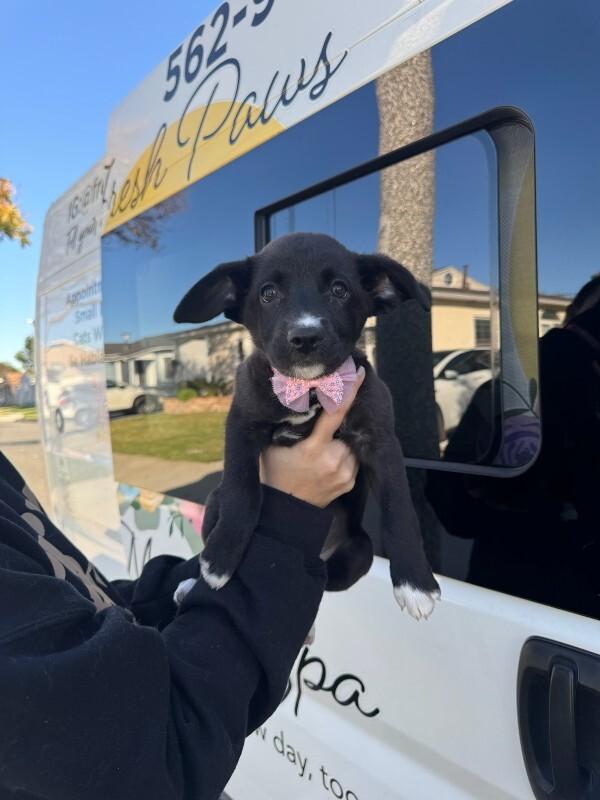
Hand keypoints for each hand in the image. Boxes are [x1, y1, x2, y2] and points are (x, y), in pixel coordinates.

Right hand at [260, 367, 365, 507]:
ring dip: (343, 439)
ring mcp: (344, 473)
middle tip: (327, 423)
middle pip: (345, 428)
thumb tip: (297, 393)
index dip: (349, 392)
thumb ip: (290, 422)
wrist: (285, 509)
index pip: (335, 414)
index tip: (359, 374)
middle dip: (340, 423)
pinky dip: (344, 454)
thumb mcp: (275, 443)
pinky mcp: (350, 482)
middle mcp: (333, 460)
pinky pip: (353, 459)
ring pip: (351, 443)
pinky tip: (329, 459)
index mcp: (313, 448)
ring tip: (325, 446)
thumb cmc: (275, 471)